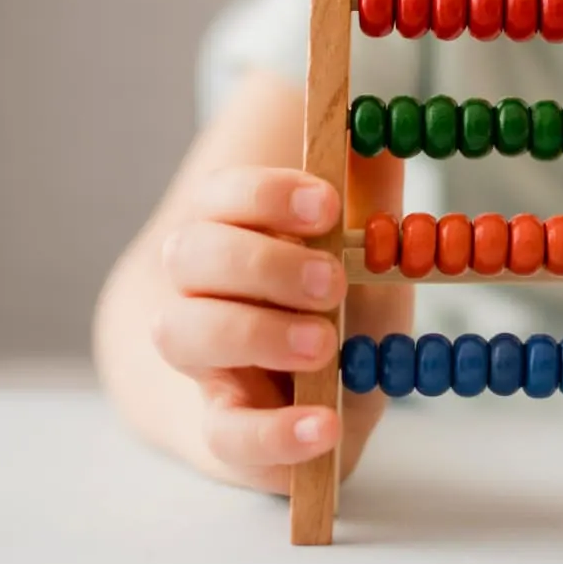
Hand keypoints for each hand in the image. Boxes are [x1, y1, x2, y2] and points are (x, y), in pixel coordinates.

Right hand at [149, 154, 409, 493]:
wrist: (313, 408)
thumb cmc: (335, 316)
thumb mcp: (366, 258)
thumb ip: (369, 198)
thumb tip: (380, 130)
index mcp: (232, 236)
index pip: (221, 196)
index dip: (267, 193)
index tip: (326, 206)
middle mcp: (201, 294)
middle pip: (190, 254)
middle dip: (262, 261)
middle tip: (331, 280)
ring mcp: (205, 365)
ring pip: (183, 333)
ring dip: (255, 332)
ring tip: (323, 346)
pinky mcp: (225, 431)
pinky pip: (226, 433)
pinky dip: (275, 430)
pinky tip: (322, 425)